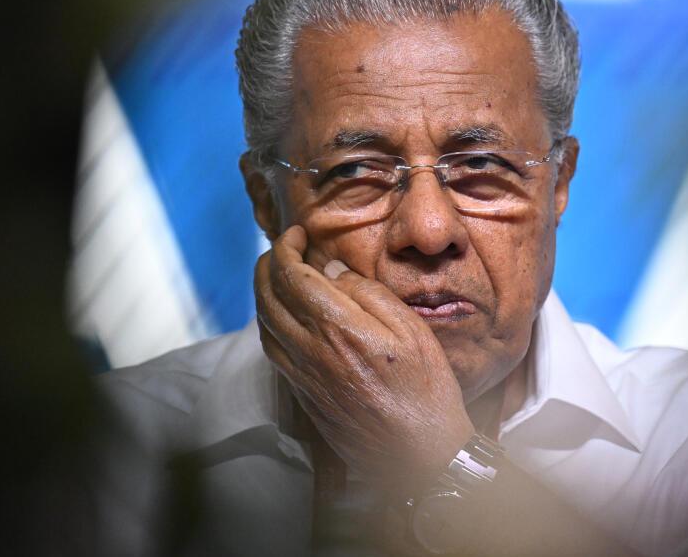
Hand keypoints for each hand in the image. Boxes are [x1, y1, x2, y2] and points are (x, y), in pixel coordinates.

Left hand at [255, 226, 474, 493]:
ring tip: (279, 276)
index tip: (297, 232)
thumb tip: (333, 271)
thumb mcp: (410, 330)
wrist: (418, 454)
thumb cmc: (425, 390)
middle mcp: (309, 350)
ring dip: (263, 293)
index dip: (287, 246)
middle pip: (267, 296)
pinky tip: (283, 318)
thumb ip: (367, 293)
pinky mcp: (303, 395)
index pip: (291, 275)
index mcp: (336, 327)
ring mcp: (302, 375)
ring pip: (263, 323)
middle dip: (268, 264)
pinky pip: (272, 350)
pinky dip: (268, 323)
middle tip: (282, 248)